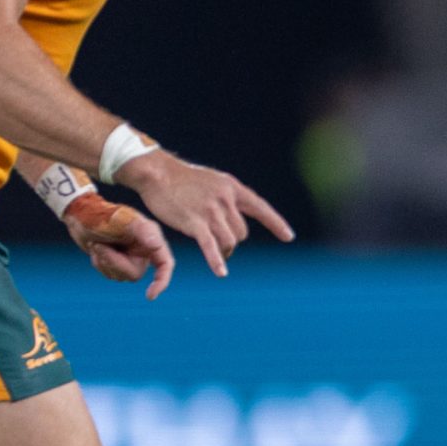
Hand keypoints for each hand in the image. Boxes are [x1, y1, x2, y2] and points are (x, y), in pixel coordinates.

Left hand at [63, 195, 176, 298]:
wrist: (80, 215)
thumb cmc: (102, 214)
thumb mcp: (121, 219)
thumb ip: (142, 230)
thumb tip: (157, 245)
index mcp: (151, 239)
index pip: (165, 264)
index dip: (162, 281)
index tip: (150, 296)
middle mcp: (143, 250)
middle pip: (135, 274)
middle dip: (114, 263)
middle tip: (99, 247)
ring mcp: (129, 257)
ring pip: (121, 277)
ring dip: (105, 263)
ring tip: (97, 244)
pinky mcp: (116, 262)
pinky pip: (110, 275)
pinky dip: (100, 264)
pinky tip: (95, 249)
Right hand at [114, 149, 296, 276]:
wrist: (158, 173)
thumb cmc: (182, 179)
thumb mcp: (212, 182)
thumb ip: (226, 197)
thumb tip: (235, 215)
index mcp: (232, 188)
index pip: (260, 208)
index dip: (276, 223)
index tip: (288, 237)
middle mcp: (226, 199)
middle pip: (241, 232)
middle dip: (233, 241)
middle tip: (220, 245)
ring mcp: (211, 211)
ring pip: (229, 241)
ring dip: (224, 251)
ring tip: (216, 254)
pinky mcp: (195, 223)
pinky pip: (211, 246)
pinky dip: (217, 260)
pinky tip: (221, 272)